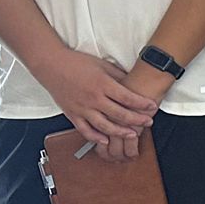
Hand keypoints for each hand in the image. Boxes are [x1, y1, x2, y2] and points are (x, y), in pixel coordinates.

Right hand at [38, 46, 158, 145]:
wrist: (52, 65)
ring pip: (104, 125)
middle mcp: (93, 98)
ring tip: (132, 134)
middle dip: (137, 120)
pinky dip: (95, 137)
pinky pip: (85, 130)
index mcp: (102, 84)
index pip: (127, 97)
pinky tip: (105, 140)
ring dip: (120, 132)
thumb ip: (118, 76)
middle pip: (119, 114)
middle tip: (148, 122)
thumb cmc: (78, 63)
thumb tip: (133, 83)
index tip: (152, 106)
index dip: (142, 103)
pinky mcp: (72, 114)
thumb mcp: (103, 65)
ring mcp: (82, 108)